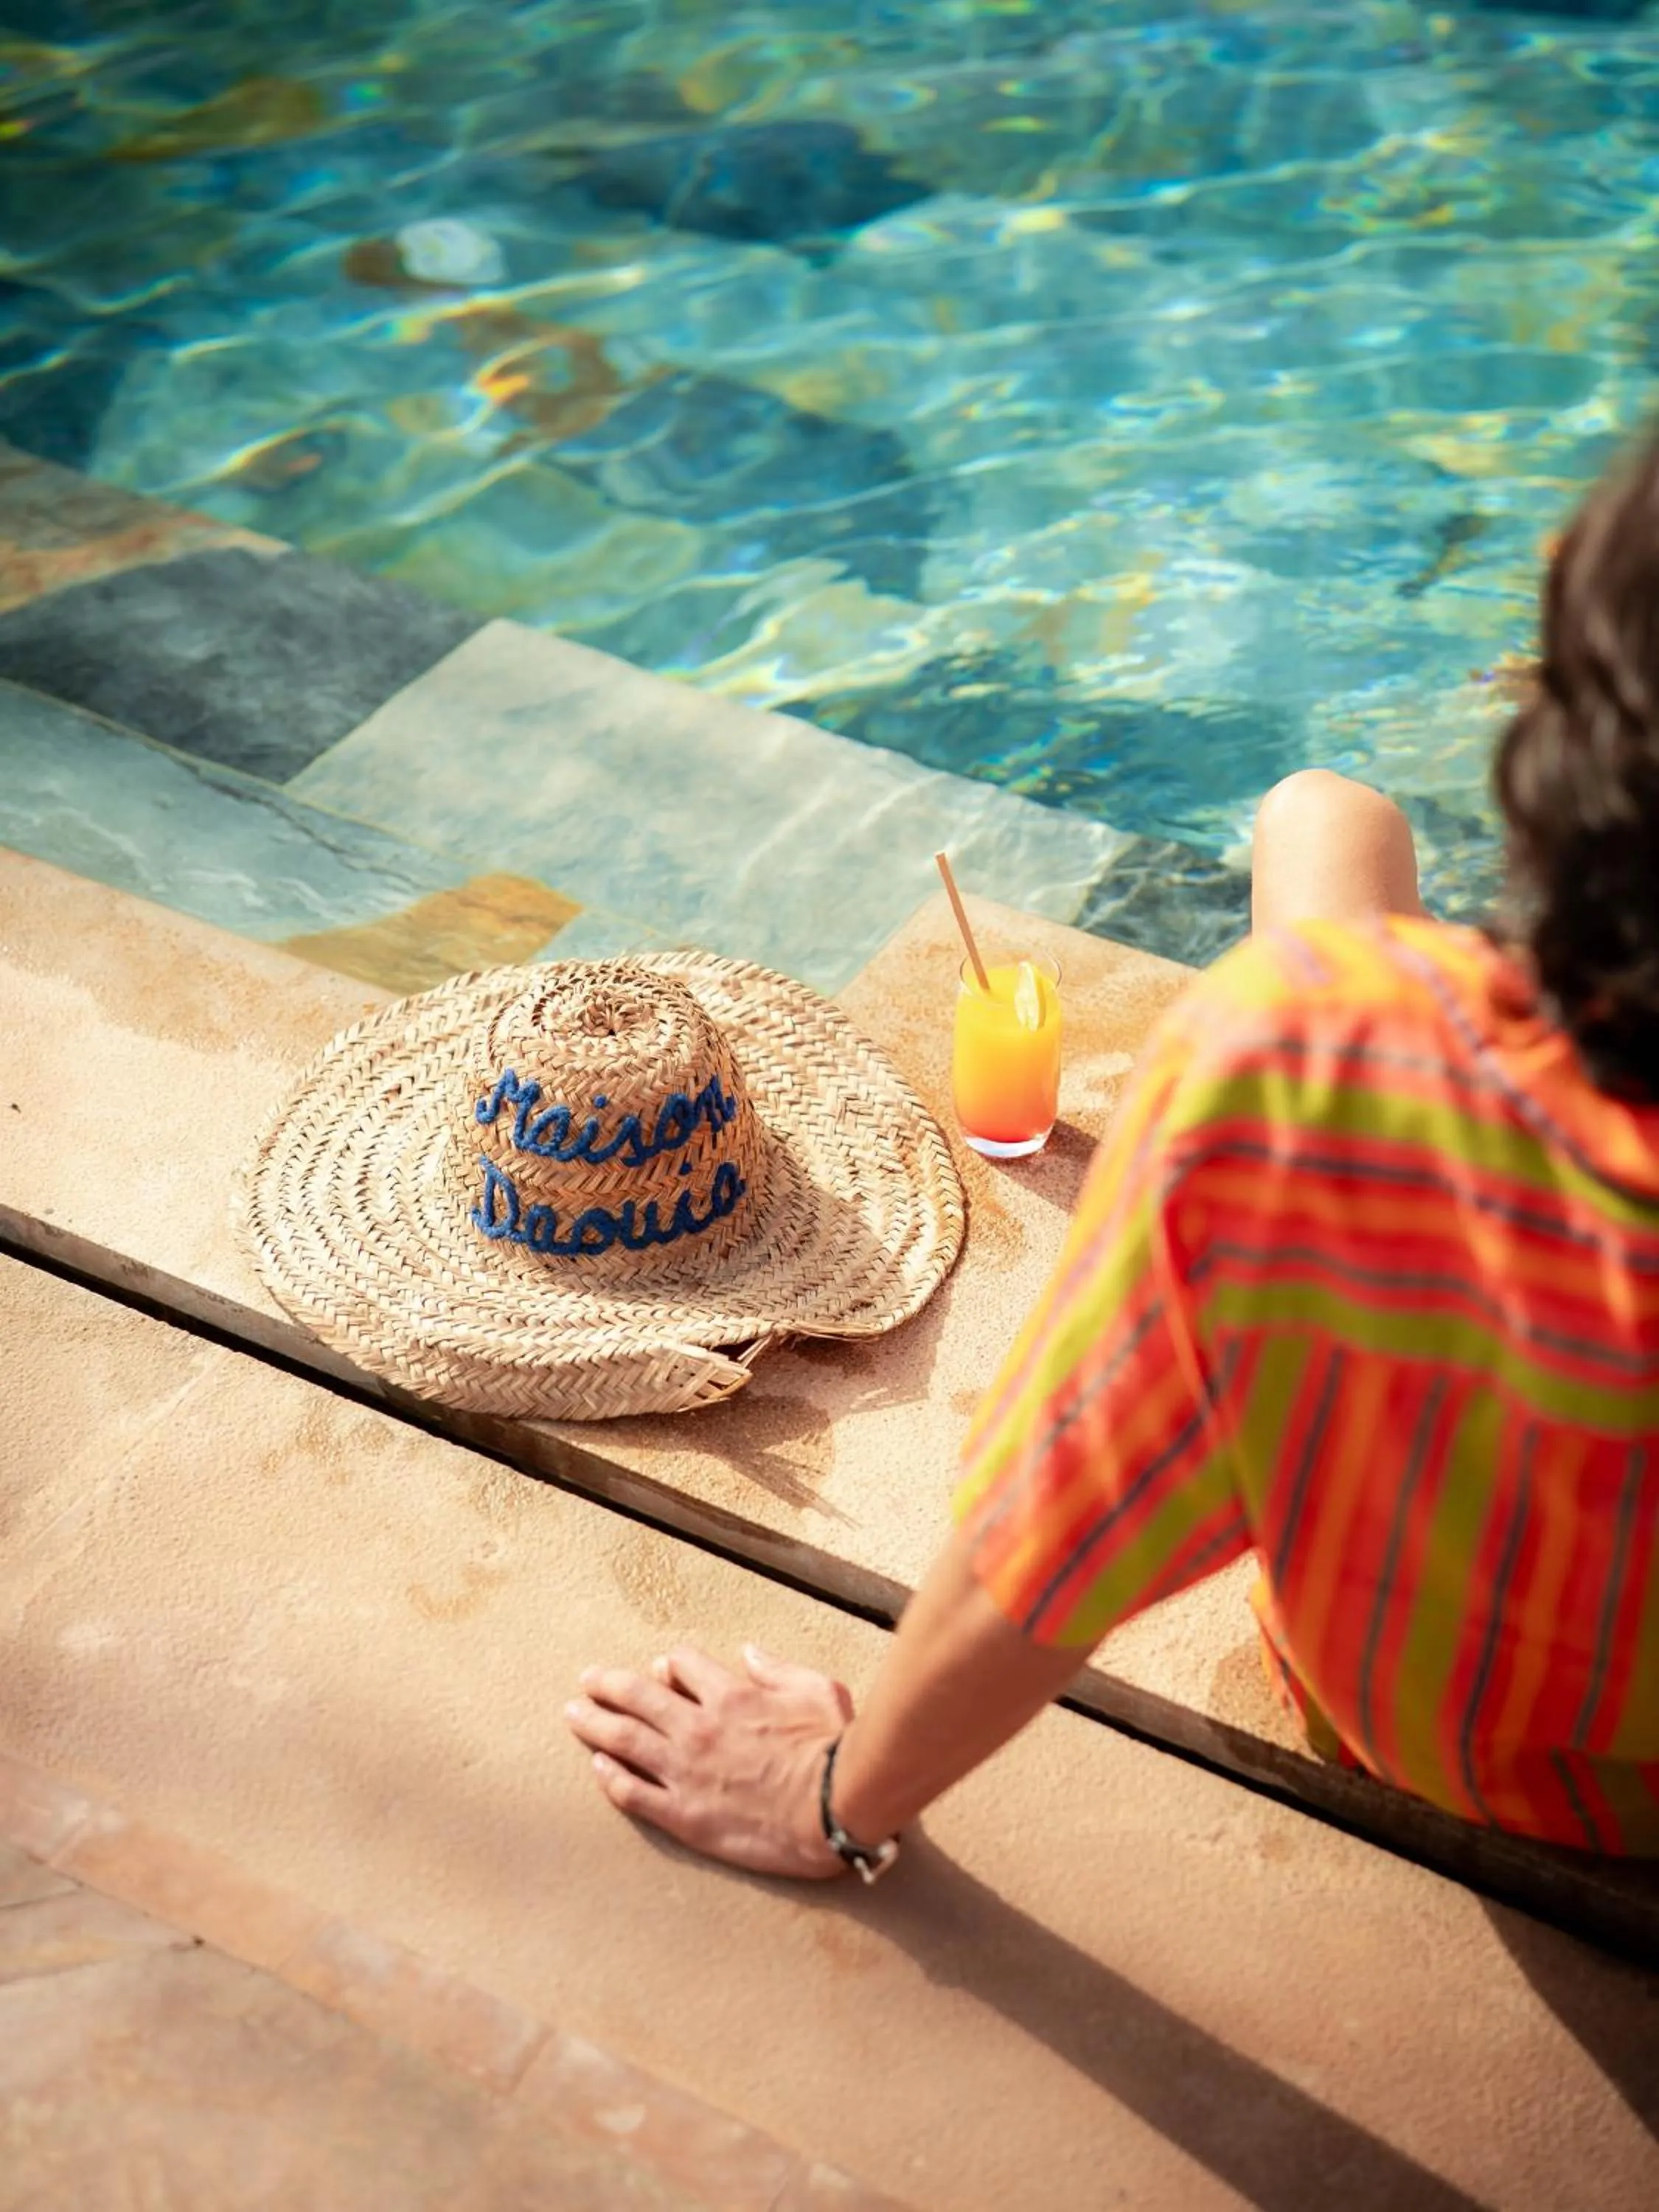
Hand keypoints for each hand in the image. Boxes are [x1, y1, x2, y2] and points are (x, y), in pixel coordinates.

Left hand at [564, 1643, 852, 1879]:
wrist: (834, 1809)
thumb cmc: (832, 1749)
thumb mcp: (818, 1689)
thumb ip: (779, 1669)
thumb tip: (750, 1653)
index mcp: (730, 1695)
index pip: (683, 1665)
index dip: (670, 1664)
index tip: (661, 1670)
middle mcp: (699, 1728)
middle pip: (638, 1696)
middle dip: (607, 1684)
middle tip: (587, 1681)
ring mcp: (686, 1772)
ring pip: (625, 1740)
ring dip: (594, 1724)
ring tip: (573, 1715)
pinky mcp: (684, 1814)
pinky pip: (634, 1794)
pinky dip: (611, 1779)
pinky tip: (597, 1769)